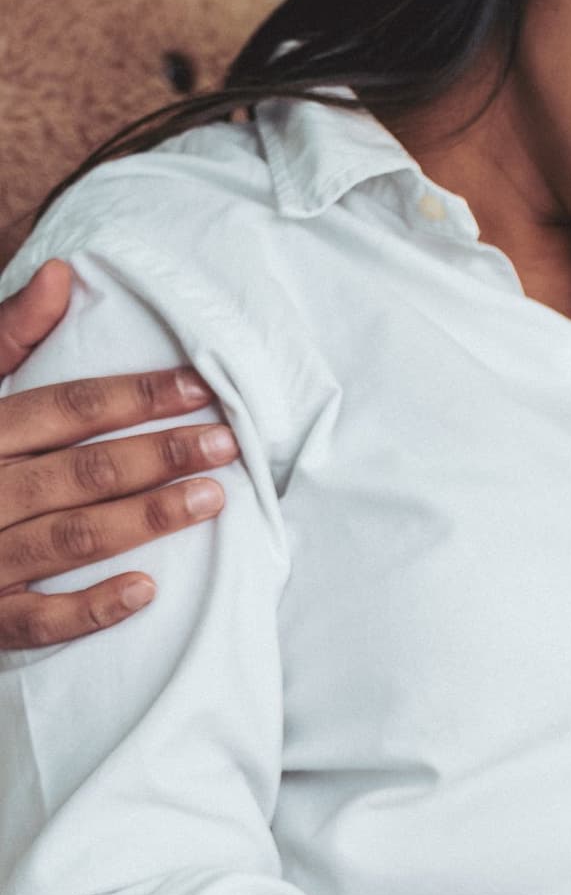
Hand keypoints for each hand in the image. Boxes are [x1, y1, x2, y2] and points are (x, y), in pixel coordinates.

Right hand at [0, 260, 234, 649]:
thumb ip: (7, 337)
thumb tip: (59, 274)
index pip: (62, 409)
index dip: (134, 397)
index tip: (199, 386)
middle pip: (77, 470)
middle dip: (155, 454)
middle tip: (224, 443)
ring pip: (68, 537)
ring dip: (143, 518)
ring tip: (211, 499)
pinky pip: (39, 619)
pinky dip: (91, 607)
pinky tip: (146, 590)